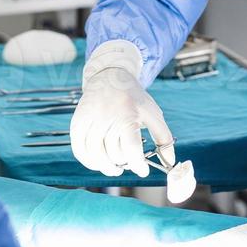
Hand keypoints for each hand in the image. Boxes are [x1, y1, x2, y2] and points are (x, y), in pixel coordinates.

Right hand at [71, 41, 174, 177]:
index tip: (143, 171)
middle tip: (129, 163)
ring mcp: (90, 121)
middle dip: (124, 165)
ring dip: (107, 167)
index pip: (131, 150)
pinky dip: (88, 162)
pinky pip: (79, 150)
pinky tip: (98, 163)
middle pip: (114, 155)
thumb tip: (169, 161)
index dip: (138, 166)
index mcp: (128, 116)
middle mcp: (107, 119)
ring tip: (115, 168)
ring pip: (96, 155)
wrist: (108, 76)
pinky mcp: (77, 123)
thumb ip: (163, 138)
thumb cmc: (133, 98)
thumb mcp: (152, 113)